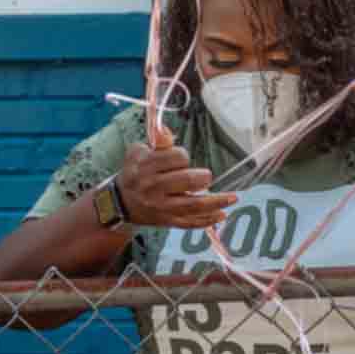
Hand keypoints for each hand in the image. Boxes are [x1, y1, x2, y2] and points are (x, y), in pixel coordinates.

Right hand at [117, 127, 237, 228]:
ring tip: (234, 198)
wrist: (120, 202)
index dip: (182, 156)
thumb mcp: (139, 152)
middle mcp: (154, 188)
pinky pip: (189, 222)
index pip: (175, 158)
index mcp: (147, 167)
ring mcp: (162, 207)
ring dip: (216, 202)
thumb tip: (166, 131)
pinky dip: (207, 220)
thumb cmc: (135, 171)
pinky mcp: (167, 221)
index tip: (181, 158)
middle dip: (202, 178)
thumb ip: (157, 142)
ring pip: (193, 205)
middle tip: (207, 177)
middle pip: (186, 181)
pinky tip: (221, 215)